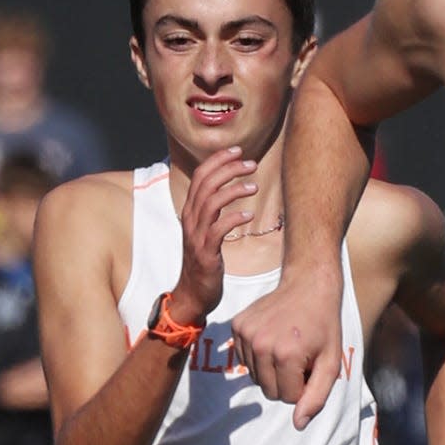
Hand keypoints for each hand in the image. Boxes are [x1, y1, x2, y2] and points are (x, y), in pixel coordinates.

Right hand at [173, 147, 256, 321]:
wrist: (192, 293)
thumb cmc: (204, 261)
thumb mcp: (205, 231)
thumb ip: (212, 211)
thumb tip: (227, 190)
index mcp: (190, 211)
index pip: (200, 175)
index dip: (218, 160)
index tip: (238, 150)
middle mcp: (190, 219)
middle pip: (206, 183)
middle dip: (229, 169)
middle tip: (251, 163)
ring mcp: (196, 235)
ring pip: (212, 202)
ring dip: (234, 190)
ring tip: (254, 186)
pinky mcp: (205, 252)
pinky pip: (218, 229)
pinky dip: (234, 218)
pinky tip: (249, 215)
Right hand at [232, 261, 344, 428]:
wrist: (308, 285)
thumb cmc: (324, 326)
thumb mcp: (331, 363)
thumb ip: (316, 397)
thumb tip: (298, 424)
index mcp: (286, 355)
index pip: (288, 398)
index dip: (303, 386)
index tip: (311, 365)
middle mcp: (261, 345)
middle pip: (270, 391)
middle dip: (287, 382)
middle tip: (300, 357)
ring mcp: (245, 334)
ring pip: (256, 378)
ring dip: (272, 370)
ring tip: (287, 347)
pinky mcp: (236, 326)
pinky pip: (244, 361)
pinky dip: (259, 357)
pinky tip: (272, 338)